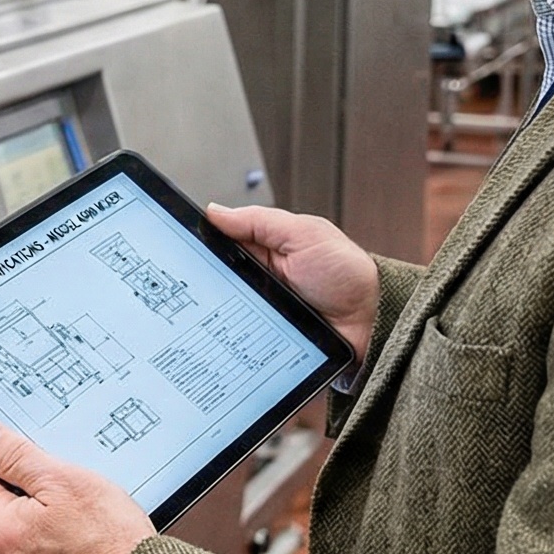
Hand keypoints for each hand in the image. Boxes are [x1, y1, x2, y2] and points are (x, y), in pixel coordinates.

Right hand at [207, 203, 380, 363]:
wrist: (374, 321)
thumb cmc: (347, 274)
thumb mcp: (303, 235)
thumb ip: (259, 222)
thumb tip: (214, 211)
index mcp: (266, 250)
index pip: (221, 247)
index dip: (200, 248)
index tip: (180, 251)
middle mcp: (261, 281)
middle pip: (216, 283)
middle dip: (202, 287)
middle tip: (190, 289)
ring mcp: (263, 313)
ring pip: (222, 314)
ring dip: (214, 316)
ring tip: (201, 317)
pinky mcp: (267, 341)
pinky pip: (240, 341)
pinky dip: (230, 342)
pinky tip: (219, 342)